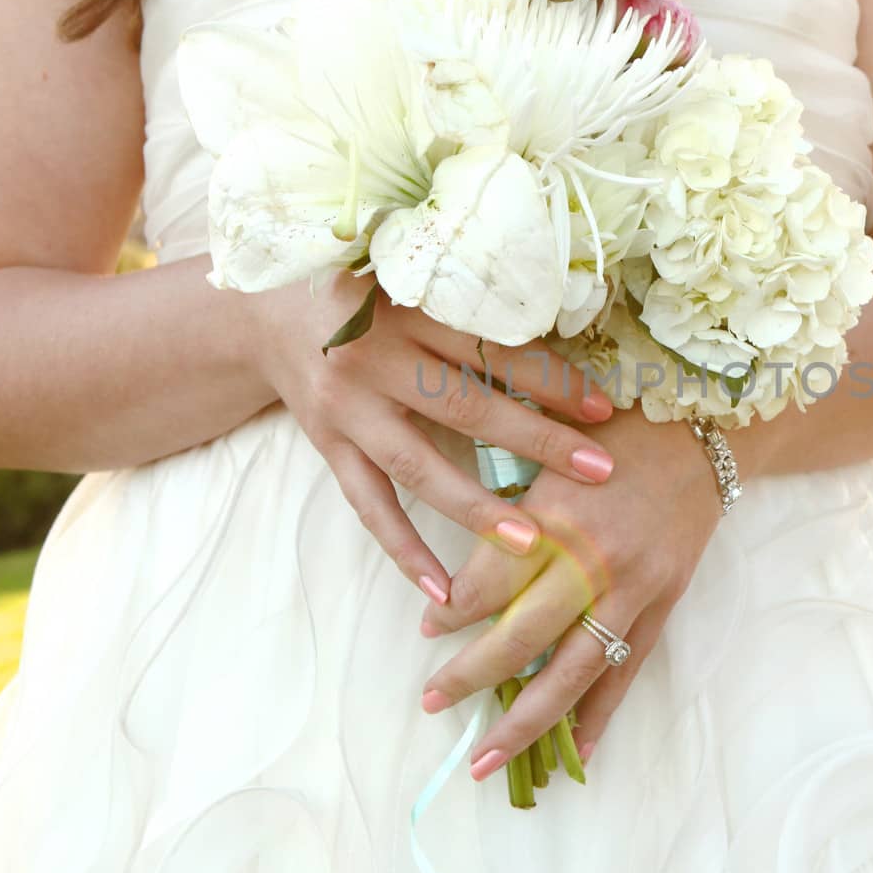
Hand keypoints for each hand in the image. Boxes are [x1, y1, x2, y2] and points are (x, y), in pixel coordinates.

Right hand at [246, 272, 618, 604]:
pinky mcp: (327, 447)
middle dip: (538, 442)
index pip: (492, 350)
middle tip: (599, 472)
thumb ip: (472, 311)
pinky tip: (442, 589)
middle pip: (466, 407)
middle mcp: (374, 359)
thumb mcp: (413, 283)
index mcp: (407, 309)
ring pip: (418, 467)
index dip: (552, 379)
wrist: (266, 314)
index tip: (606, 409)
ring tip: (533, 542)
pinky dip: (403, 548)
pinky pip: (369, 506)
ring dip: (477, 508)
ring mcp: (347, 409)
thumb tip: (573, 340)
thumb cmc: (364, 295)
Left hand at [415, 408, 724, 777]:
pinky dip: (598, 715)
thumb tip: (465, 578)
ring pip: (571, 671)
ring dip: (524, 722)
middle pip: (519, 636)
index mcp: (555, 514)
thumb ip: (509, 511)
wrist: (702, 431)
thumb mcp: (548, 455)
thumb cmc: (614, 432)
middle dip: (469, 676)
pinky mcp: (662, 604)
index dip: (452, 610)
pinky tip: (574, 751)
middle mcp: (592, 559)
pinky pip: (625, 672)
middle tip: (431, 701)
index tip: (430, 627)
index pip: (488, 583)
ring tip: (485, 760)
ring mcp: (632, 589)